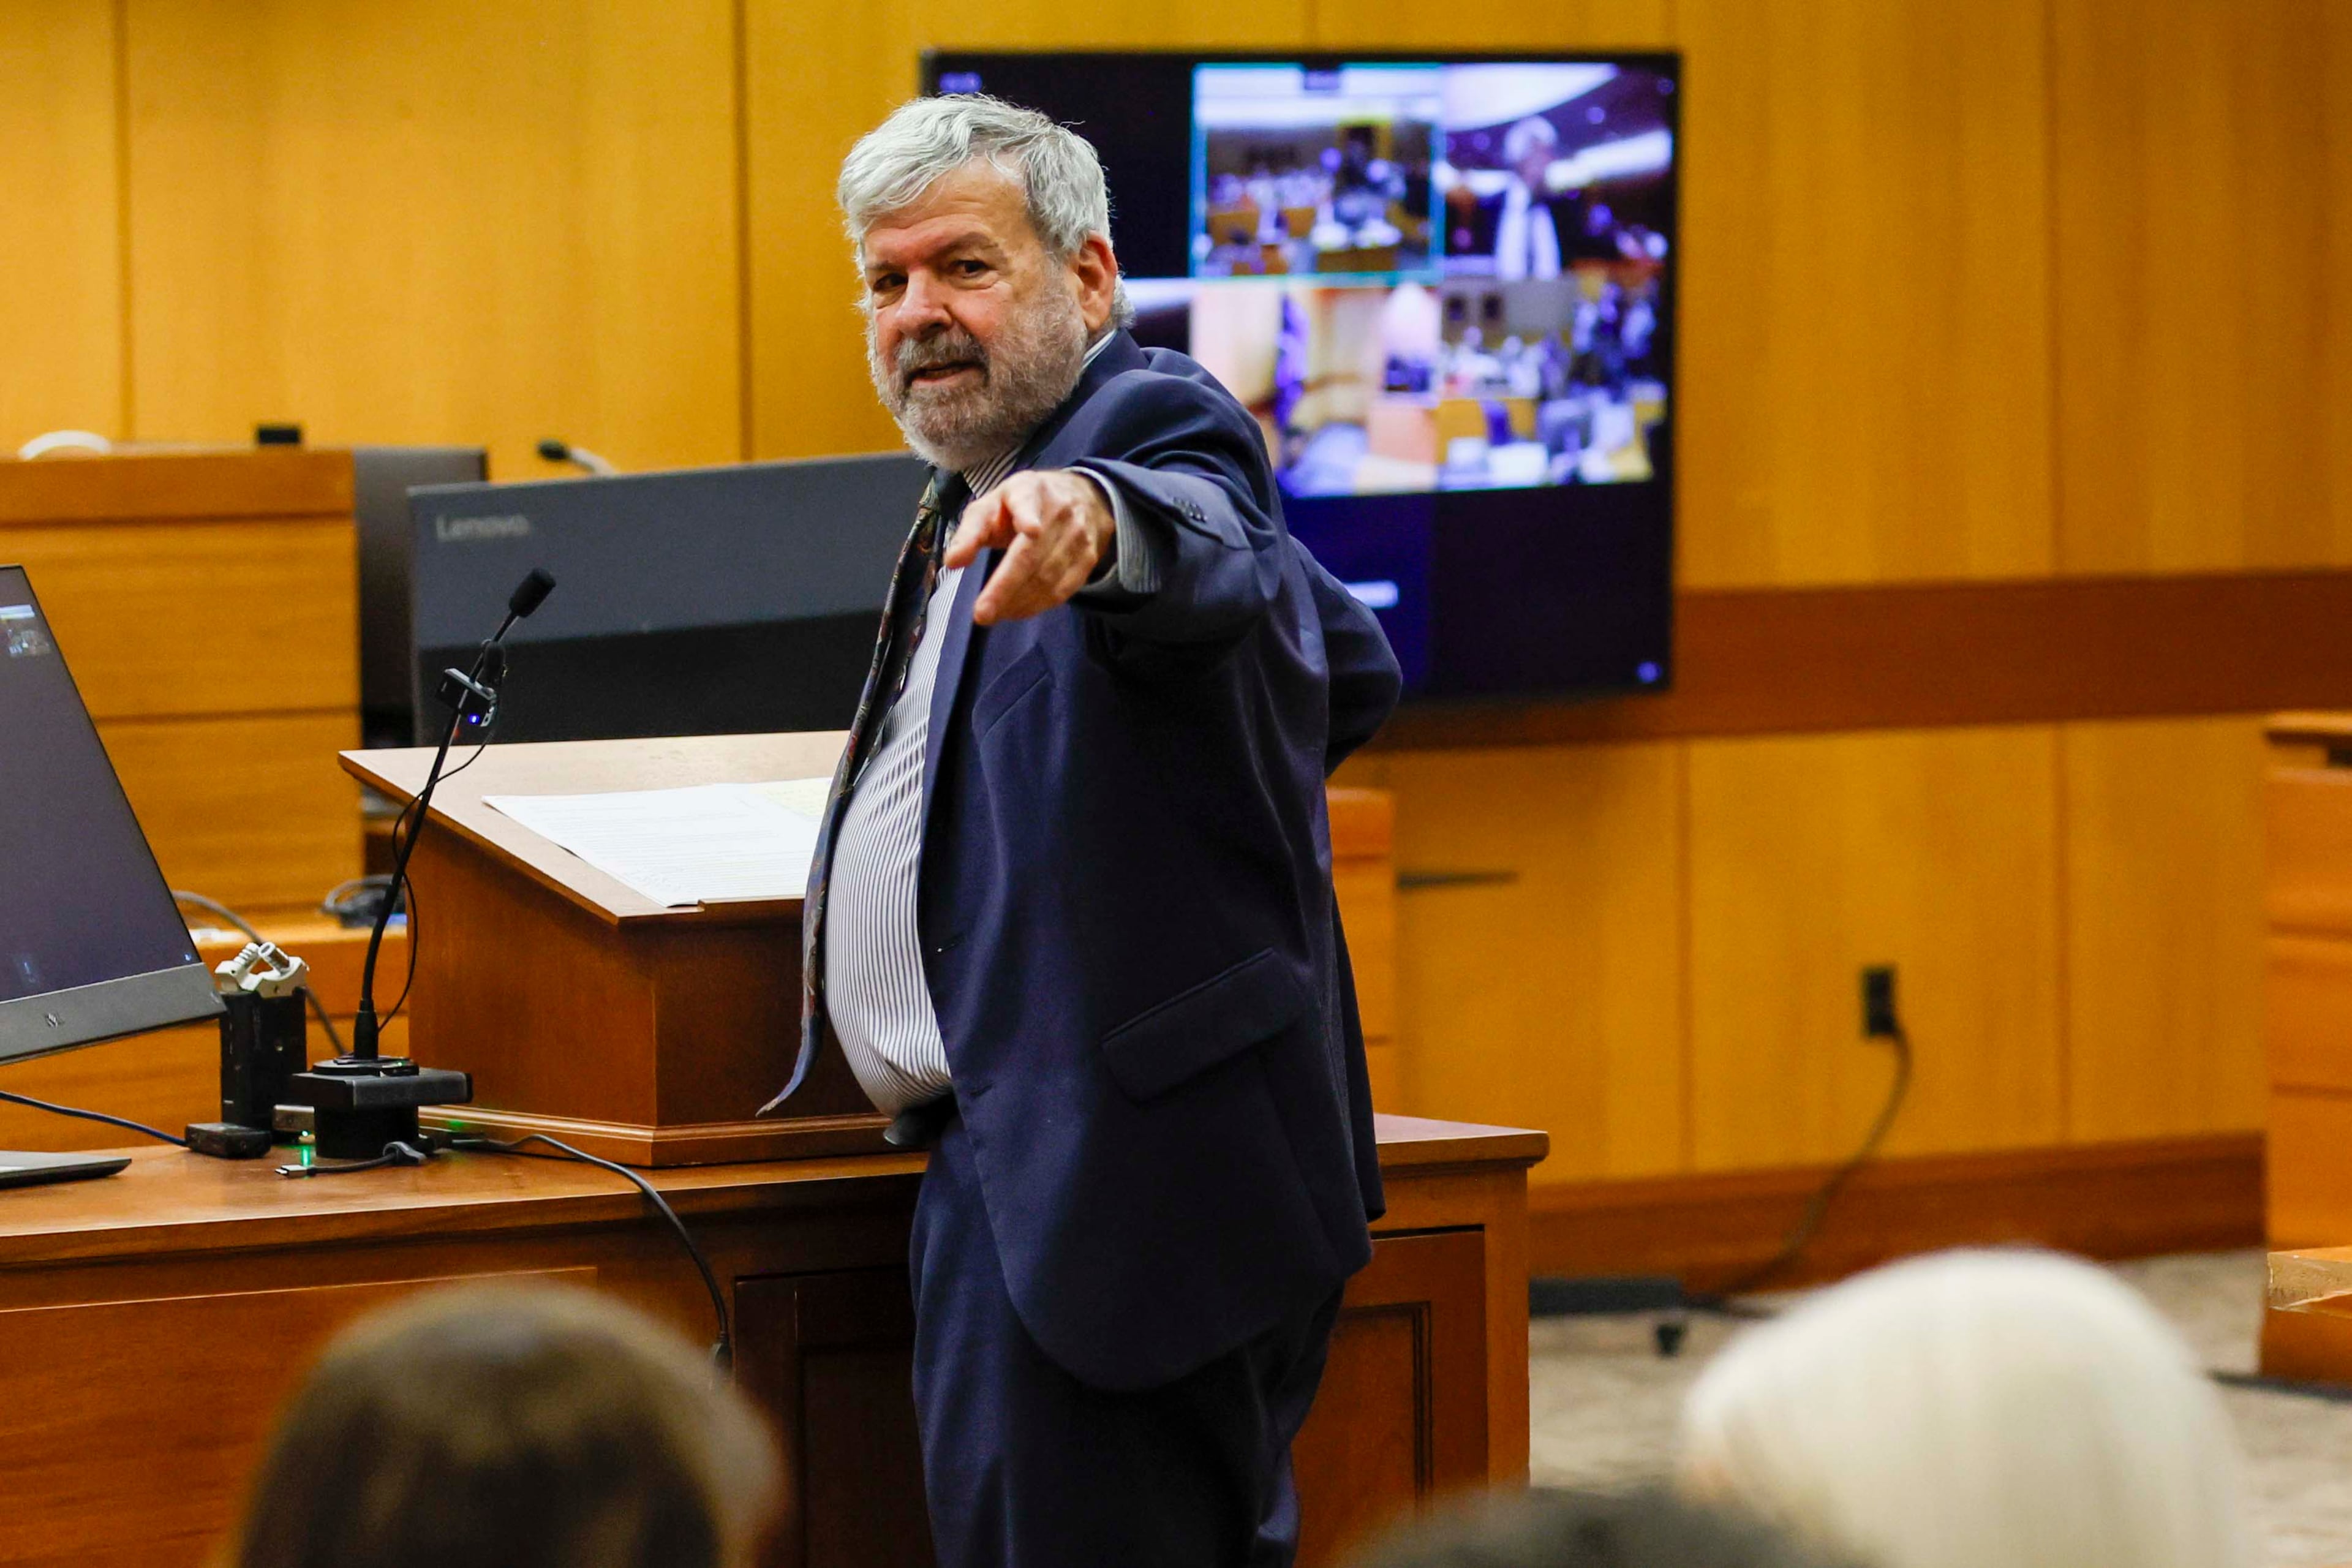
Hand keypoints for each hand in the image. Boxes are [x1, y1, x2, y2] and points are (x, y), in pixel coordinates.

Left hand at [944, 469, 1115, 624]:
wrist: (1082, 496)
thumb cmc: (1022, 504)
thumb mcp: (992, 506)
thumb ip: (970, 533)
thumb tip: (953, 562)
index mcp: (1030, 491)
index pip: (1029, 502)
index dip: (1029, 516)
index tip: (1031, 529)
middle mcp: (1060, 511)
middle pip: (1033, 555)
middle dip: (1006, 587)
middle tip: (982, 614)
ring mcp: (1078, 536)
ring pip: (1048, 578)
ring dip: (1018, 601)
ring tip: (993, 614)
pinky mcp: (1089, 558)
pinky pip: (1062, 590)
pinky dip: (1036, 605)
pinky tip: (1016, 611)